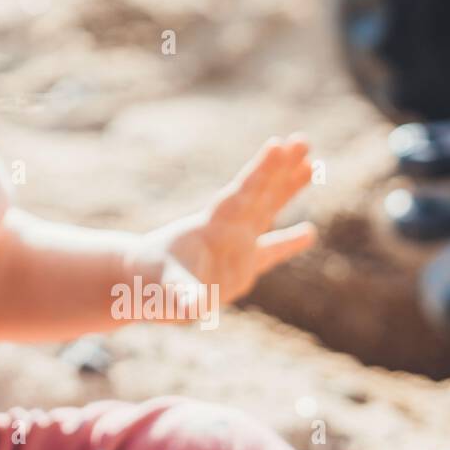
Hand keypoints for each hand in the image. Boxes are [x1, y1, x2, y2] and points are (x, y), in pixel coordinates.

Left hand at [141, 134, 316, 309]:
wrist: (137, 284)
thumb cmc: (149, 283)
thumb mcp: (164, 289)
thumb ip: (182, 294)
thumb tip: (193, 309)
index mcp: (211, 227)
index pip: (241, 194)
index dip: (260, 171)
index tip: (277, 144)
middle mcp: (226, 229)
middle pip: (259, 193)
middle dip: (281, 169)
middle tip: (304, 140)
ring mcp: (235, 245)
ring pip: (268, 211)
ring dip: (287, 189)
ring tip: (311, 164)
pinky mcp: (240, 267)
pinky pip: (270, 251)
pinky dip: (289, 243)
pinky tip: (309, 232)